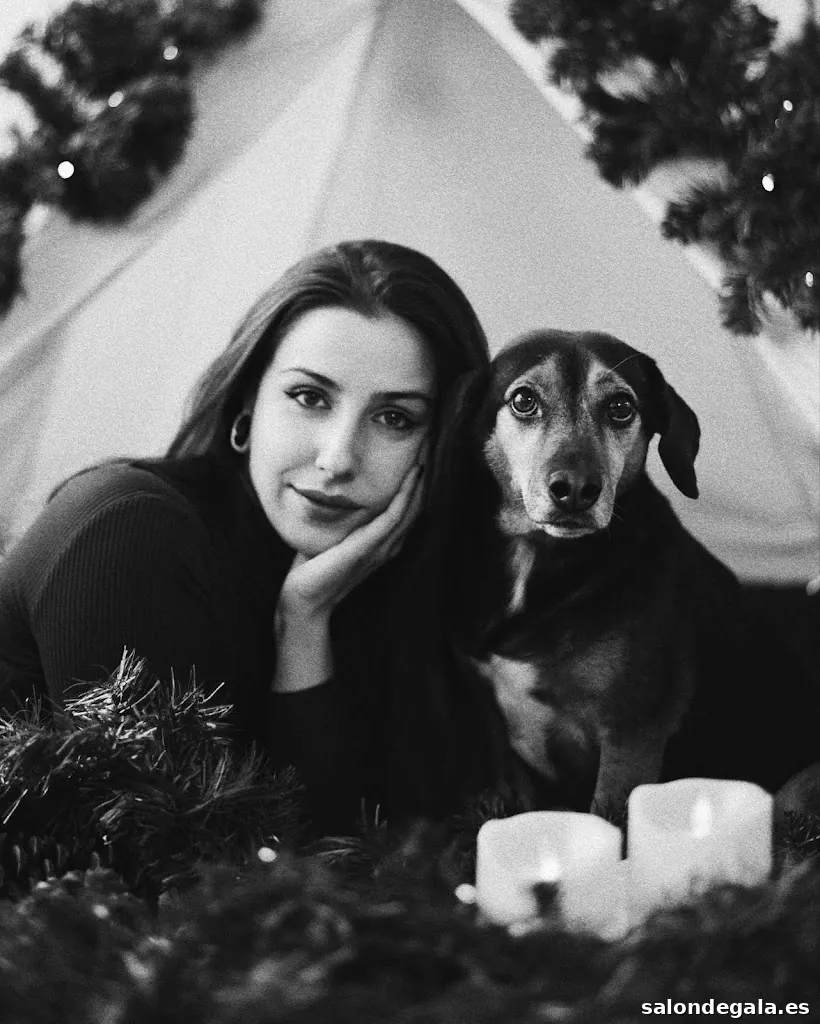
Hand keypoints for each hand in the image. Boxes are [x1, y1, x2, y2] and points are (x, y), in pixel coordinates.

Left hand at [276, 462, 424, 623]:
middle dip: (425, 480)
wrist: (305, 598)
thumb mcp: (335, 537)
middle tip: (432, 448)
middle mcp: (389, 547)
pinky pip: (395, 517)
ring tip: (428, 456)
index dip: (418, 486)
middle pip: (417, 509)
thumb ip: (345, 519)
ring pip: (411, 510)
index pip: (409, 511)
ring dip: (421, 483)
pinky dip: (406, 495)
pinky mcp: (369, 548)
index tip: (422, 456)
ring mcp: (382, 549)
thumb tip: (337, 490)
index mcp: (384, 545)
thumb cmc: (314, 568)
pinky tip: (412, 476)